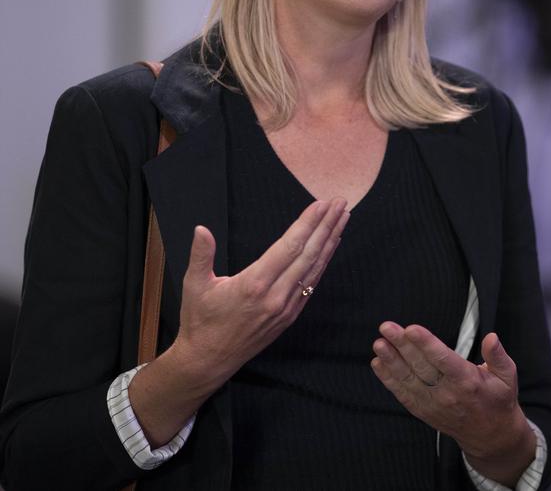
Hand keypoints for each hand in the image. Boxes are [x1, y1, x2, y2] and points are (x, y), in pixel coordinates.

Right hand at [171, 197, 349, 394]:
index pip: (289, 247)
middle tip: (340, 203)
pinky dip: (323, 262)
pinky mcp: (289, 316)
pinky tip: (330, 246)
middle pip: (308, 254)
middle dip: (326, 226)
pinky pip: (311, 284)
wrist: (209, 361)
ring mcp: (285, 308)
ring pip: (314, 268)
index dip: (307, 224)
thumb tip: (201, 229)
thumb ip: (200, 255)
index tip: (321, 205)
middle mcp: (275, 296)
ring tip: (343, 218)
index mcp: (254, 284)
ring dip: (330, 241)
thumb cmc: (200, 320)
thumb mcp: (194, 286)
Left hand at [371, 324, 535, 485]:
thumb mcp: (507, 377)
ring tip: (379, 343)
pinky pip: (403, 394)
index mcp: (468, 381)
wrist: (490, 437)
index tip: (411, 329)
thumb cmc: (497, 400)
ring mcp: (433, 404)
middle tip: (387, 327)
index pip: (444, 360)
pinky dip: (389, 380)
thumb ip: (498, 356)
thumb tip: (492, 337)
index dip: (426, 344)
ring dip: (391, 361)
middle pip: (421, 366)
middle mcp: (448, 393)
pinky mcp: (423, 411)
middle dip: (402, 345)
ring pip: (408, 380)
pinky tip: (378, 363)